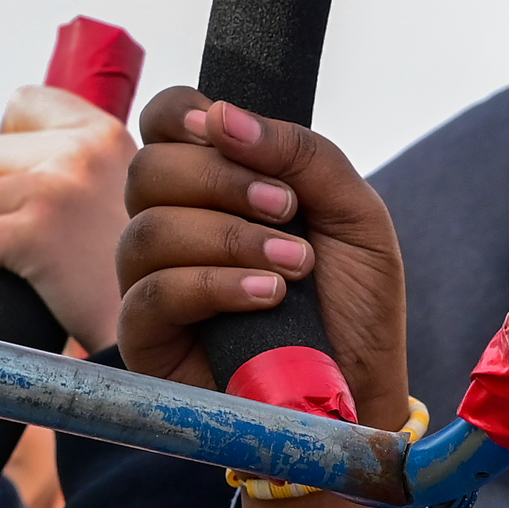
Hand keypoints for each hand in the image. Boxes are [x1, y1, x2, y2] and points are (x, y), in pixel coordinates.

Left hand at [0, 82, 132, 350]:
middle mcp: (83, 150)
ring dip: (1, 231)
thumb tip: (17, 115)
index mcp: (107, 131)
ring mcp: (57, 188)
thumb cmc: (143, 264)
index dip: (21, 142)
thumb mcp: (134, 187)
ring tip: (50, 256)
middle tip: (55, 230)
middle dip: (8, 192)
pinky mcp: (34, 234)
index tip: (42, 177)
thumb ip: (88, 155)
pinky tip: (38, 279)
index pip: (25, 101)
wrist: (163, 328)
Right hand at [119, 92, 416, 507]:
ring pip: (148, 230)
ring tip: (293, 265)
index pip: (164, 122)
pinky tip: (267, 296)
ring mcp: (153, 282)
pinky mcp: (148, 340)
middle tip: (288, 209)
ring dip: (227, 237)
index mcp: (215, 185)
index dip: (182, 113)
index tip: (224, 127)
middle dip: (223, 179)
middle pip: (150, 169)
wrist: (360, 394)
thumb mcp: (355, 215)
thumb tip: (224, 117)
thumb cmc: (354, 306)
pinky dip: (213, 286)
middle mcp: (173, 226)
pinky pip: (152, 294)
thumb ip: (303, 154)